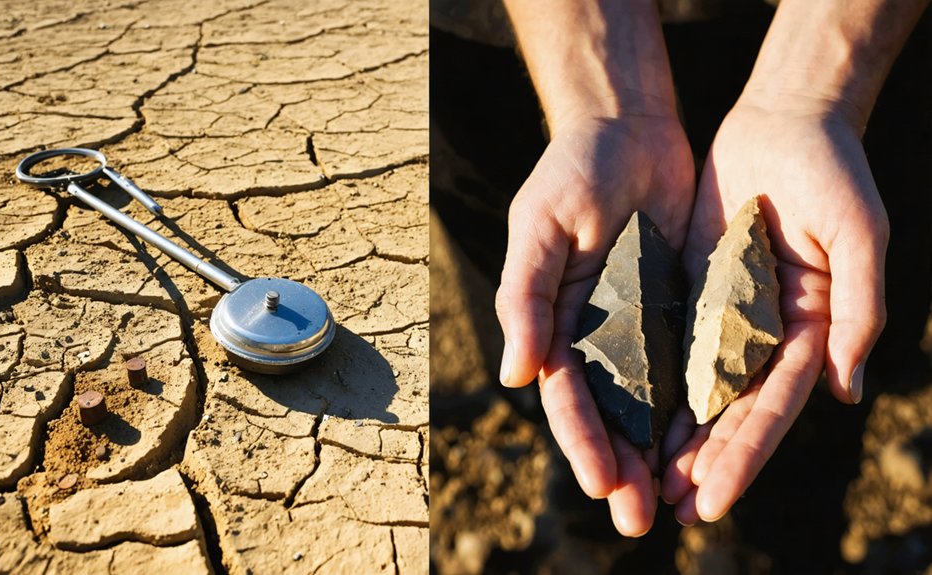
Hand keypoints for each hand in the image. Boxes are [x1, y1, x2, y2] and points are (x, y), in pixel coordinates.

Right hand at [496, 112, 693, 534]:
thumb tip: (515, 376)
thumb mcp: (540, 229)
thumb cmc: (573, 171)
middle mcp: (592, 331)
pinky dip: (694, 404)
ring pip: (648, 400)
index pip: (566, 394)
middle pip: (606, 411)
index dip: (582, 440)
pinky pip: (688, 362)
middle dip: (619, 464)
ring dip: (657, 450)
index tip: (602, 482)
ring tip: (676, 500)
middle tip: (638, 519)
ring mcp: (636, 322)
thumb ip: (524, 298)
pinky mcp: (677, 307)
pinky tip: (709, 441)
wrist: (629, 129)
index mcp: (552, 319)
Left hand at [661, 96, 887, 523]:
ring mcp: (728, 313)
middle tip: (672, 509)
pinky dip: (656, 383)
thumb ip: (857, 311)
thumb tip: (847, 392)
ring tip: (649, 481)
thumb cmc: (833, 172)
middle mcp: (766, 332)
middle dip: (705, 462)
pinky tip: (634, 418)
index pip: (772, 407)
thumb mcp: (858, 236)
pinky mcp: (695, 289)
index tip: (713, 498)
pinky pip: (671, 344)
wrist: (784, 122)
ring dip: (677, 437)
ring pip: (698, 389)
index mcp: (811, 328)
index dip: (744, 455)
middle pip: (732, 411)